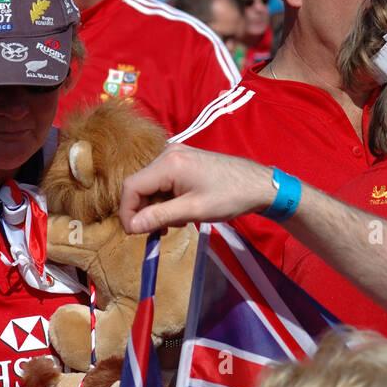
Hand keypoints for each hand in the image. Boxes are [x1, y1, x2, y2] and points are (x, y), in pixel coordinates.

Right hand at [119, 144, 276, 234]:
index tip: (135, 233)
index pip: (131, 186)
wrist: (259, 184)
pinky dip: (167, 199)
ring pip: (152, 185)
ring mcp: (177, 154)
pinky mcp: (184, 160)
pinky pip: (163, 181)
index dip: (127, 211)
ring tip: (179, 221)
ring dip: (158, 207)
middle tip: (162, 230)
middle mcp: (168, 153)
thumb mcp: (193, 210)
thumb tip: (131, 227)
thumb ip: (159, 216)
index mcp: (169, 162)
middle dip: (146, 210)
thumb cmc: (230, 196)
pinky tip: (182, 211)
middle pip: (140, 185)